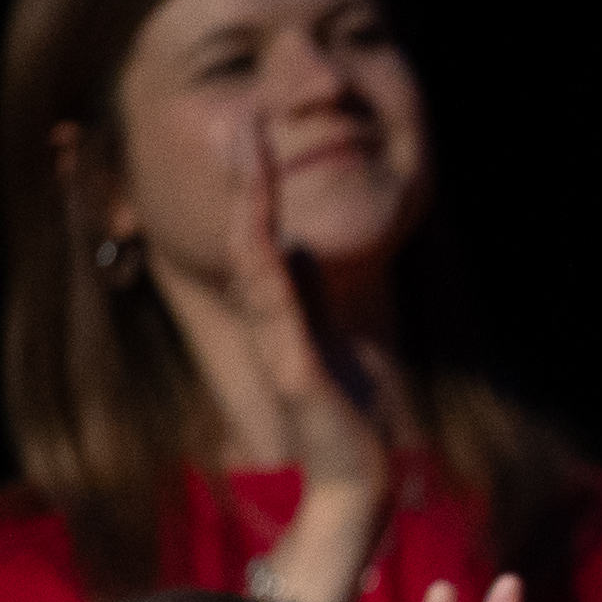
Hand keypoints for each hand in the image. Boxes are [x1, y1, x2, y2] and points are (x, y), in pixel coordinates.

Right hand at [225, 133, 390, 599]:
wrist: (359, 481)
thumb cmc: (349, 416)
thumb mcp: (337, 339)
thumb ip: (314, 296)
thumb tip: (302, 247)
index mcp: (282, 313)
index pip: (259, 237)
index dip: (254, 186)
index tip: (254, 132)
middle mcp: (270, 321)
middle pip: (247, 236)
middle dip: (246, 178)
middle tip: (242, 119)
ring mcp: (278, 343)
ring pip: (255, 263)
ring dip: (252, 206)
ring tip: (252, 150)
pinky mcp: (294, 372)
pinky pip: (277, 309)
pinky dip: (267, 268)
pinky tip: (262, 231)